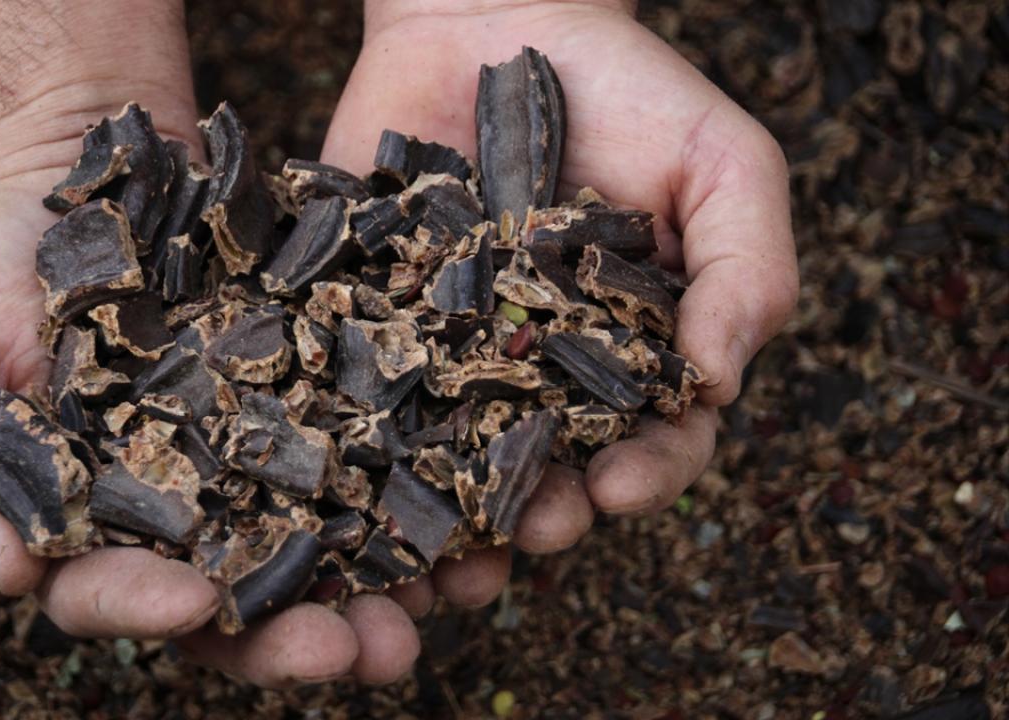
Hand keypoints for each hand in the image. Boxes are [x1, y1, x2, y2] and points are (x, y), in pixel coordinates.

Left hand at [322, 0, 796, 579]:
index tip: (621, 487)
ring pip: (453, 461)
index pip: (656, 441)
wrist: (499, 15)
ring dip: (453, 517)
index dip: (647, 474)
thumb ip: (747, 271)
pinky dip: (358, 454)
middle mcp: (544, 371)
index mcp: (635, 353)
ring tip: (446, 552)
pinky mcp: (373, 323)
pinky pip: (363, 397)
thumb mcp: (725, 165)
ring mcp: (454, 353)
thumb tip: (715, 384)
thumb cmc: (632, 91)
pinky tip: (351, 498)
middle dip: (549, 511)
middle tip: (536, 526)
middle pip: (552, 471)